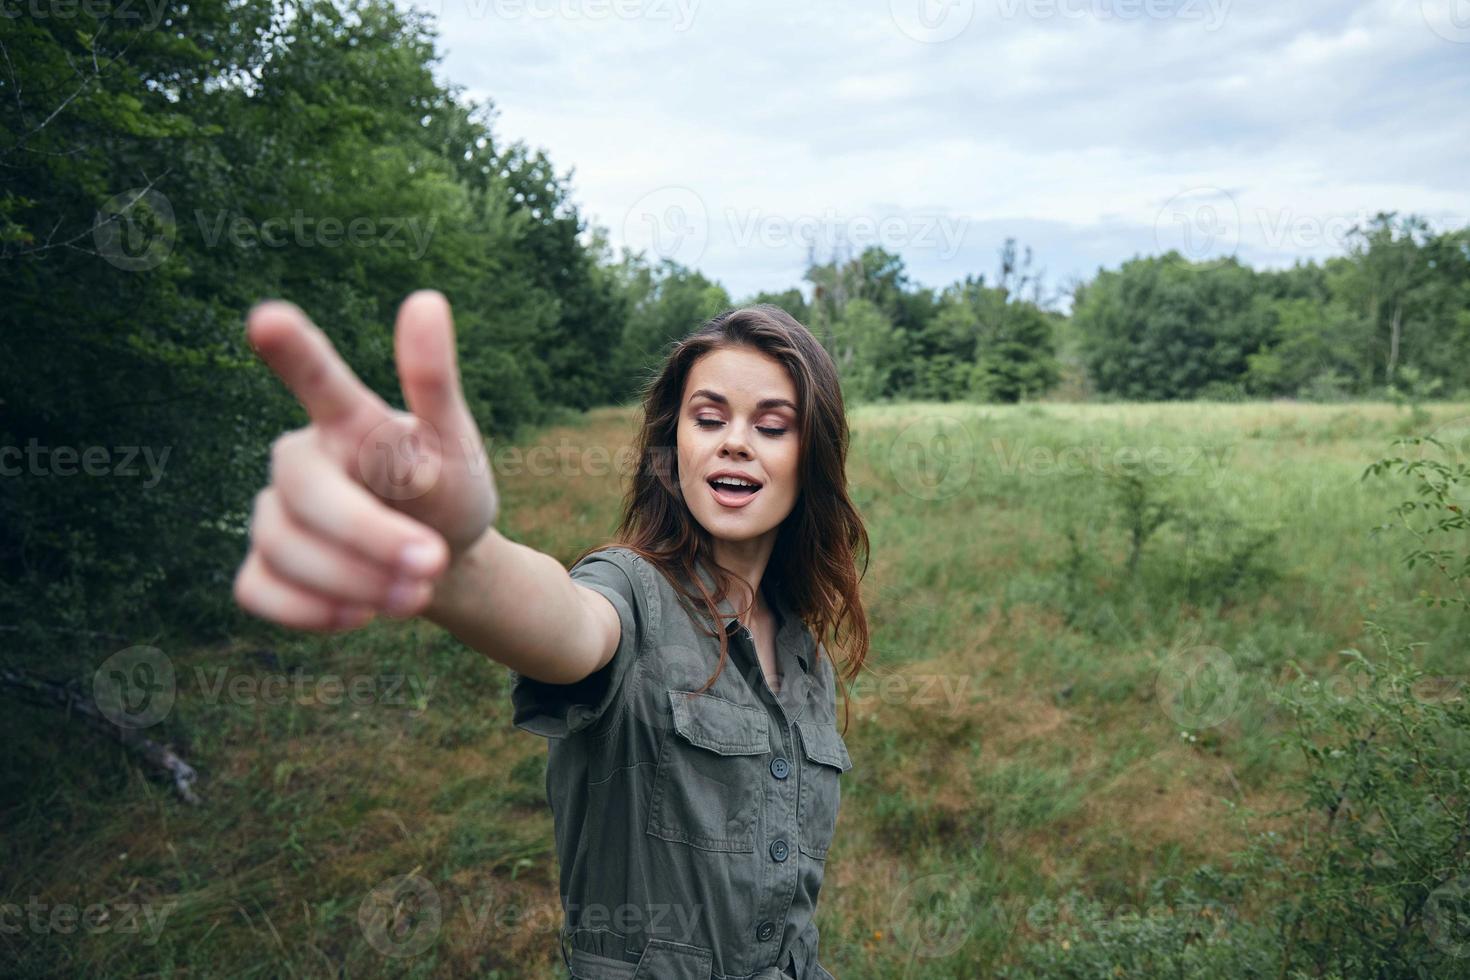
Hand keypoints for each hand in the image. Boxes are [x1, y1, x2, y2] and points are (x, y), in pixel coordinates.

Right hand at [233, 290, 498, 631]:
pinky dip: (312, 611)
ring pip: (284, 548)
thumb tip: (427, 302)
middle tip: (433, 561)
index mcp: (348, 421)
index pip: (320, 382)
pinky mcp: (263, 566)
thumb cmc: (446, 489)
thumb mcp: (457, 445)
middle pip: (307, 493)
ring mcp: (273, 513)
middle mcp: (300, 460)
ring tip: (419, 592)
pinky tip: (360, 615)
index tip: (268, 317)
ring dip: (355, 581)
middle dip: (370, 535)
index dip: (295, 353)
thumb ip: (436, 389)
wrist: (441, 559)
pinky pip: (259, 590)